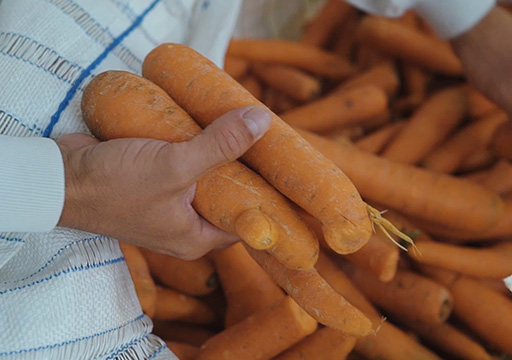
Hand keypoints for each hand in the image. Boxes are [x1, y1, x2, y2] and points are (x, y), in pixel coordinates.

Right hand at [57, 106, 270, 259]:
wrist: (61, 178)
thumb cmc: (115, 187)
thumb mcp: (174, 167)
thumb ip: (219, 146)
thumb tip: (261, 122)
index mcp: (195, 238)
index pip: (245, 222)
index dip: (267, 198)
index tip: (283, 172)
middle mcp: (184, 225)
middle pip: (227, 196)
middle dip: (244, 169)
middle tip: (267, 142)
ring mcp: (168, 203)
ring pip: (205, 178)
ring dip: (218, 154)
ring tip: (245, 129)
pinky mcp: (154, 181)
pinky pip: (185, 165)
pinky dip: (195, 147)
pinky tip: (209, 125)